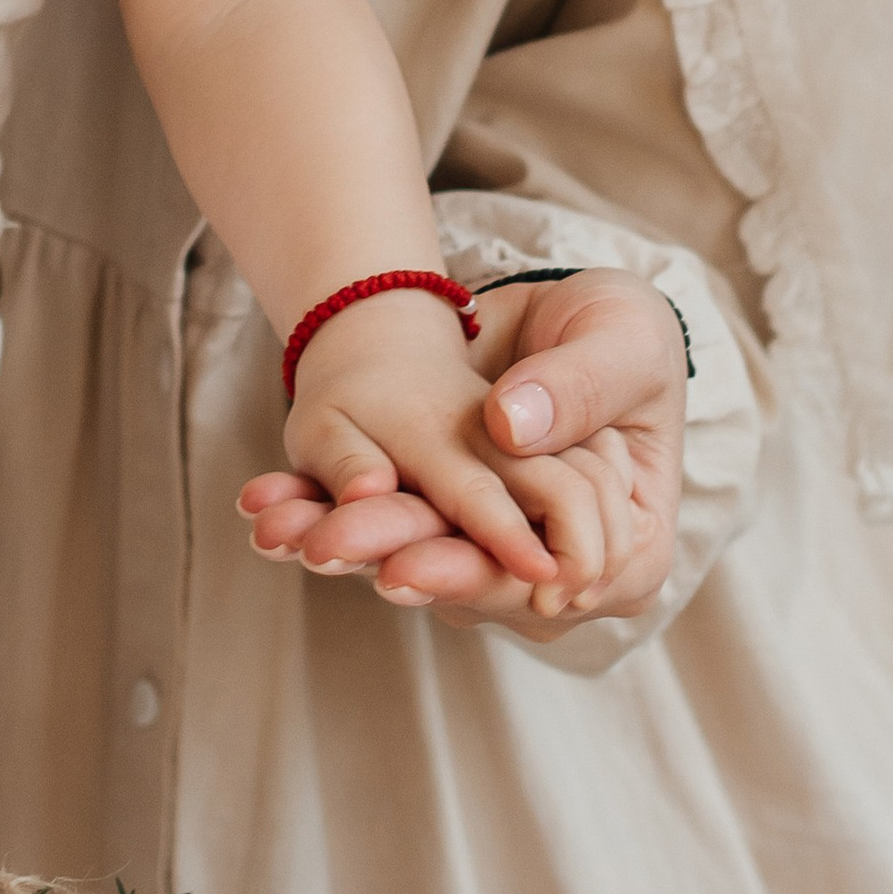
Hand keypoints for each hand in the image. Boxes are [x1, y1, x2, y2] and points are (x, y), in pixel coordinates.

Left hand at [244, 269, 687, 632]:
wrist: (570, 311)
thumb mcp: (627, 341)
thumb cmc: (620, 334)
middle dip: (384, 557)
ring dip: (336, 541)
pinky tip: (264, 508)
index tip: (401, 571)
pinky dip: (316, 512)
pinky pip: (373, 521)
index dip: (472, 578)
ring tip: (278, 529)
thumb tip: (507, 426)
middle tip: (320, 546)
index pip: (540, 582)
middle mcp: (546, 566)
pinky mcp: (434, 506)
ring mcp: (483, 541)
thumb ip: (582, 386)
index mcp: (623, 545)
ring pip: (407, 555)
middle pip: (460, 578)